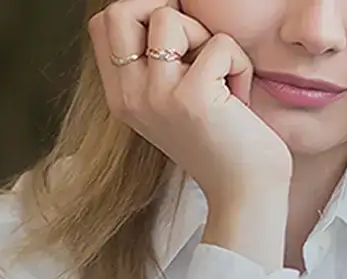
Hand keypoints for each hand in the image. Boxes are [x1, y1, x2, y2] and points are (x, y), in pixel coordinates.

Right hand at [87, 0, 292, 207]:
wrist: (242, 191)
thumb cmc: (219, 143)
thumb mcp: (172, 102)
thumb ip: (155, 64)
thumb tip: (162, 9)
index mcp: (122, 99)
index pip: (103, 24)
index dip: (140, 13)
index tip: (173, 39)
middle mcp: (130, 98)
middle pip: (118, 11)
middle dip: (163, 11)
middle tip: (193, 45)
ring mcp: (157, 97)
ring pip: (168, 17)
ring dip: (205, 35)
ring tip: (219, 75)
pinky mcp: (191, 96)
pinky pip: (219, 42)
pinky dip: (239, 63)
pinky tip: (238, 99)